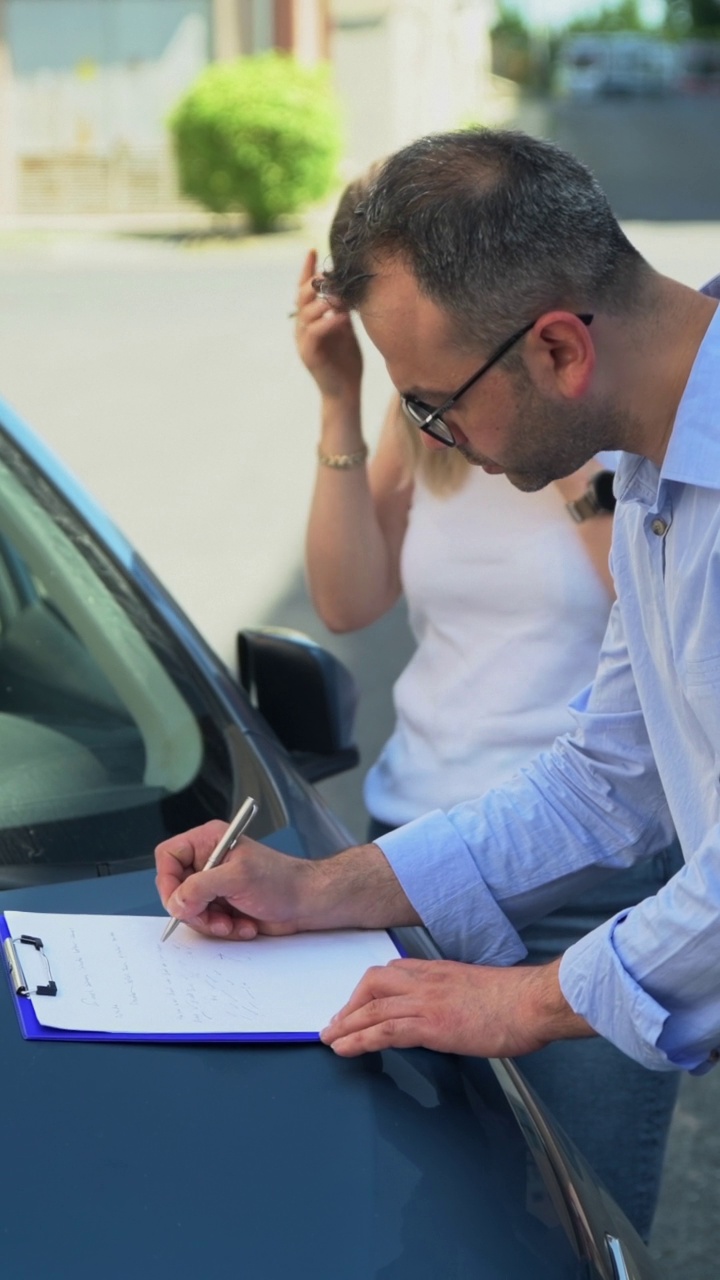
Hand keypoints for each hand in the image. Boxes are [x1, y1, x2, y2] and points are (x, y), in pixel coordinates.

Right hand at [155, 822, 314, 940]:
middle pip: (176, 889)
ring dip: (211, 923)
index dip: (167, 881)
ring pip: (190, 910)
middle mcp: (208, 861)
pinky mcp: (223, 905)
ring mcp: (215, 885)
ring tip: (233, 923)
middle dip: (195, 910)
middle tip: (213, 918)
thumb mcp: (237, 878)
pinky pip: (207, 922)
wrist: (307, 902)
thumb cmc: (281, 881)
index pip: (168, 856)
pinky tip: (244, 925)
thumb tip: (175, 902)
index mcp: (209, 841)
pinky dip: (223, 928)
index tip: (178, 903)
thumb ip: (200, 888)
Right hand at [294, 249, 362, 399]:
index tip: (312, 249)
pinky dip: (328, 322)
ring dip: (323, 301)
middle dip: (316, 283)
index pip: (304, 290)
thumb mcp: (345, 329)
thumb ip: (342, 308)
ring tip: (340, 295)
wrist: (345, 392)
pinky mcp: (309, 354)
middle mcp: (302, 328)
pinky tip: (341, 316)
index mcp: (310, 320)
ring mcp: (303, 341)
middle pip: (302, 296)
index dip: (307, 270)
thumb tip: (347, 286)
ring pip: (306, 312)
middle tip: (331, 275)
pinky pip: (315, 332)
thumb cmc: (346, 361)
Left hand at [320, 956, 593, 1057]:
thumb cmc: (518, 1001)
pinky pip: (385, 1031)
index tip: (357, 1005)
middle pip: (373, 984)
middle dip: (350, 1006)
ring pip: (373, 1008)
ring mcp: (427, 1002)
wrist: (534, 1002)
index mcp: (439, 971)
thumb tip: (451, 1012)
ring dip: (346, 1025)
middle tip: (335, 1025)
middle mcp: (427, 981)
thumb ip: (458, 996)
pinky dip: (360, 1039)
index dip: (368, 990)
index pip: (392, 972)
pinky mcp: (432, 1025)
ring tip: (330, 1041)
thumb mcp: (480, 989)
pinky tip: (346, 1049)